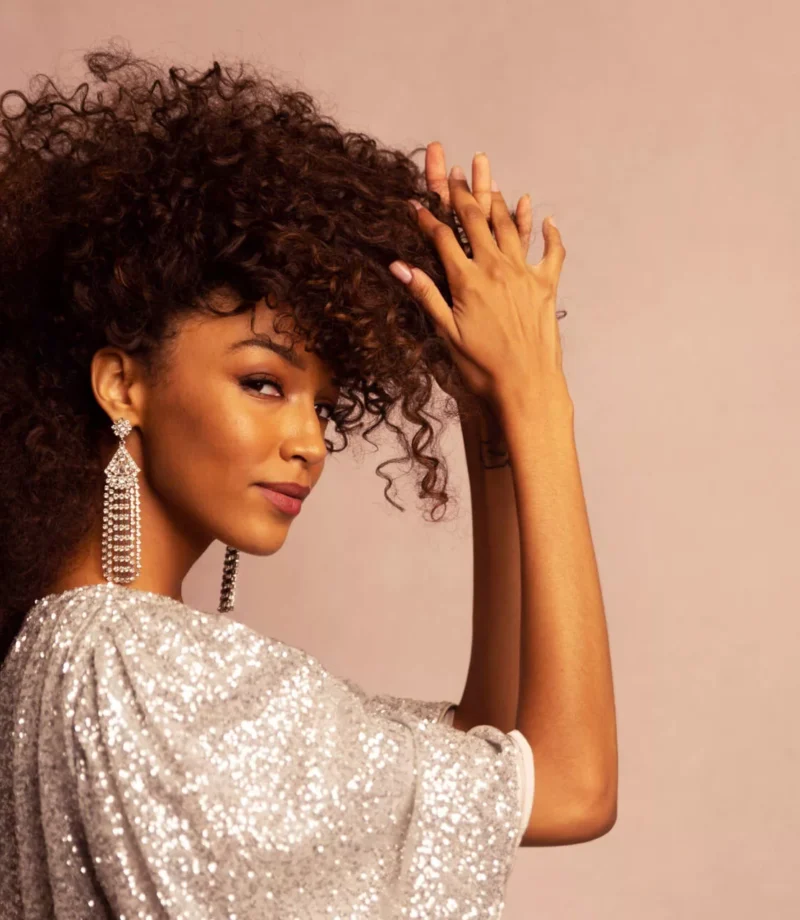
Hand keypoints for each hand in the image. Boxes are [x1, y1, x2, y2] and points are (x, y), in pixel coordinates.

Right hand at [392, 144, 566, 413]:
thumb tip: (399, 266)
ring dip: (498, 201)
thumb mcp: (447, 334)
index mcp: (468, 280)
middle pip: (476, 221)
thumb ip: (425, 295)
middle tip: (453, 171)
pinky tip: (544, 218)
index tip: (414, 203)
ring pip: (510, 227)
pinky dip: (547, 233)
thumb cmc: (482, 367)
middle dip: (462, 194)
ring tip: (490, 178)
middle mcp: (496, 269)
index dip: (427, 218)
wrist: (526, 385)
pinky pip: (550, 252)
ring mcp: (524, 274)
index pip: (443, 238)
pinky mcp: (546, 286)